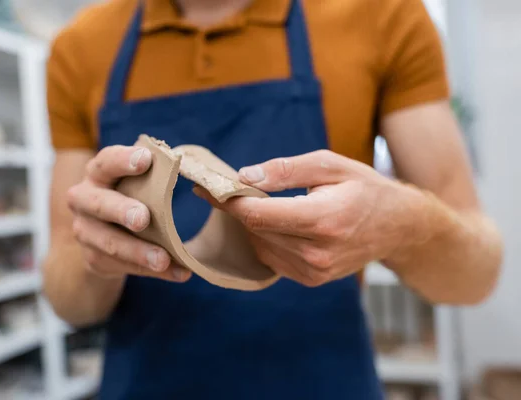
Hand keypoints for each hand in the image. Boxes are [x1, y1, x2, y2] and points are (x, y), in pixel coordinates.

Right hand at [67, 145, 191, 281]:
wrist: (102, 235)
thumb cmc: (130, 196)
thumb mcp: (138, 183)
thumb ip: (156, 178)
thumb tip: (198, 179)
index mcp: (98, 173)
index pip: (106, 161)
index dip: (123, 160)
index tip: (146, 159)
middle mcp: (83, 199)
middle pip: (99, 203)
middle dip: (121, 211)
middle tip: (142, 219)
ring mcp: (85, 231)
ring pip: (110, 242)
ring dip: (138, 252)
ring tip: (163, 260)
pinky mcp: (94, 259)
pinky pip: (123, 266)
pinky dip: (151, 271)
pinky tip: (177, 272)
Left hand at [196, 150, 422, 286]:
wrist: (399, 227)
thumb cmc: (365, 189)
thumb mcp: (330, 166)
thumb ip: (286, 170)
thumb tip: (245, 176)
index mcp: (324, 220)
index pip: (259, 214)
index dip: (229, 201)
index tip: (207, 188)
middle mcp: (317, 252)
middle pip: (256, 230)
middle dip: (236, 208)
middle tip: (226, 188)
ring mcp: (315, 271)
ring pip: (261, 244)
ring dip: (252, 223)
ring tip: (256, 202)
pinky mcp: (312, 279)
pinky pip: (272, 257)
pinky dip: (266, 238)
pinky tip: (277, 222)